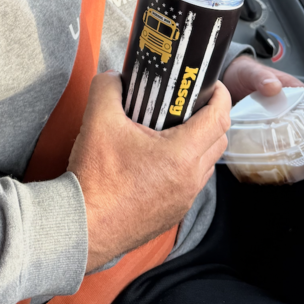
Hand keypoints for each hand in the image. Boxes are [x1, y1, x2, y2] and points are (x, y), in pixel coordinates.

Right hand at [67, 72, 230, 272]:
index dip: (220, 96)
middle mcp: (190, 180)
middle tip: (189, 103)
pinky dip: (185, 165)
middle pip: (219, 141)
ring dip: (199, 143)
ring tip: (172, 128)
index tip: (211, 84)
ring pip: (206, 165)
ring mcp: (183, 200)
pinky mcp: (172, 213)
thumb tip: (113, 77)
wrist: (83, 227)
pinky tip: (158, 157)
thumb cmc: (95, 178)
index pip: (219, 118)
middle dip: (212, 117)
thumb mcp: (98, 120)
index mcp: (181, 155)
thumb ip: (107, 88)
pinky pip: (191, 183)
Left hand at [223, 54, 303, 157]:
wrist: (225, 78)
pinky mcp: (268, 129)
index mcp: (294, 91)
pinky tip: (286, 163)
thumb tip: (274, 86)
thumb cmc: (242, 72)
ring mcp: (280, 119)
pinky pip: (282, 142)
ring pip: (302, 136)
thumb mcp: (251, 72)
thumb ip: (262, 77)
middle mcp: (291, 107)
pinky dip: (287, 153)